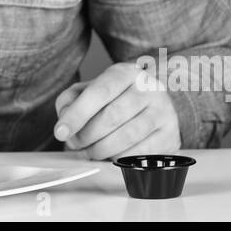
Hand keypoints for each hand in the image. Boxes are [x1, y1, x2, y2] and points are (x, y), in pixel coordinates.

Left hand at [53, 62, 180, 160]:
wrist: (154, 105)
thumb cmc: (115, 99)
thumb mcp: (91, 90)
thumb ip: (71, 99)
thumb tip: (65, 118)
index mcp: (126, 72)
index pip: (99, 92)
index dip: (77, 114)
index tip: (60, 132)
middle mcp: (149, 88)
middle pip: (112, 117)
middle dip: (86, 136)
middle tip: (75, 144)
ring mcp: (163, 112)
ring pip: (126, 137)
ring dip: (100, 150)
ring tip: (89, 151)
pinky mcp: (170, 135)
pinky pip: (139, 153)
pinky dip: (118, 158)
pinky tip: (110, 155)